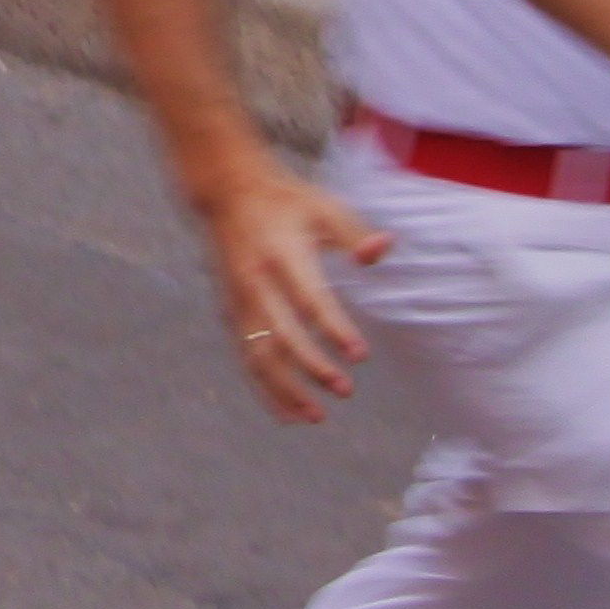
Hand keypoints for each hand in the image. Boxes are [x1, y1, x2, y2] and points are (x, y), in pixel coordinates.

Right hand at [197, 168, 385, 422]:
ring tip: (316, 416)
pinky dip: (264, 387)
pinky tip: (288, 412)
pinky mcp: (231, 311)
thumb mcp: (323, 208)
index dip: (333, 329)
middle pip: (279, 334)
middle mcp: (255, 282)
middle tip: (346, 390)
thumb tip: (384, 249)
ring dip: (284, 388)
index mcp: (282, 256)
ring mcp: (239, 300)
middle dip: (311, 367)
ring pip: (257, 353)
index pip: (309, 299)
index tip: (360, 355)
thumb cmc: (285, 202)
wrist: (226, 192)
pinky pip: (246, 356)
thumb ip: (354, 233)